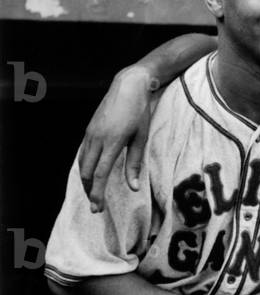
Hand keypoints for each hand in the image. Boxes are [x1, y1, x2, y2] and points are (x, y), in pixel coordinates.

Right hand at [79, 65, 155, 211]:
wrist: (128, 86)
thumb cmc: (139, 112)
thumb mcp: (141, 138)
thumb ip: (136, 163)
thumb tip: (133, 188)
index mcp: (112, 142)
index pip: (101, 174)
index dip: (98, 193)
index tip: (98, 208)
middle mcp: (96, 138)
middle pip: (87, 172)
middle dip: (90, 191)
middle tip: (96, 207)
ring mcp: (90, 133)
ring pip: (82, 163)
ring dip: (86, 180)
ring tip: (94, 193)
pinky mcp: (89, 129)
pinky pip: (83, 153)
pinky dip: (85, 167)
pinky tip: (91, 174)